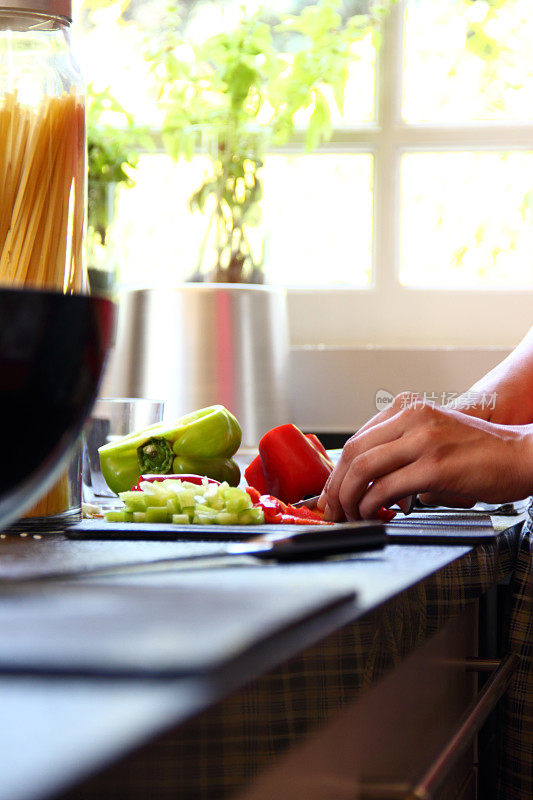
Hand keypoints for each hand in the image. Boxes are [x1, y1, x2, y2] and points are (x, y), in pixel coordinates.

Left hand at [317, 398, 532, 521]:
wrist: (523, 454)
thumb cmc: (482, 452)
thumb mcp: (433, 436)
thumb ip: (401, 448)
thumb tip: (367, 481)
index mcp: (408, 408)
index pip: (357, 439)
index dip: (337, 472)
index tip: (330, 493)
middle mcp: (412, 418)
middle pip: (353, 453)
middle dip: (335, 487)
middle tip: (332, 510)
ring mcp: (423, 440)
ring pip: (363, 469)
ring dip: (349, 499)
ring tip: (351, 516)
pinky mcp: (434, 466)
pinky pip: (386, 488)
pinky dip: (371, 505)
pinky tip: (373, 514)